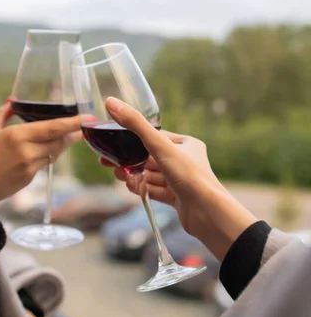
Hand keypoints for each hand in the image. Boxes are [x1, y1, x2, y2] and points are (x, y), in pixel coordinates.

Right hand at [0, 103, 81, 243]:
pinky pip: (45, 162)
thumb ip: (2, 114)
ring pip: (55, 152)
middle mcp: (27, 151)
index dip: (73, 123)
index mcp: (17, 136)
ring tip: (72, 133)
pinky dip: (49, 154)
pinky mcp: (30, 177)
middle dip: (75, 132)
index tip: (87, 117)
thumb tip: (11, 101)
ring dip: (64, 143)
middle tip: (87, 124)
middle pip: (60, 140)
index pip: (53, 128)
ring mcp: (30, 166)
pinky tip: (46, 149)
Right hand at [103, 97, 256, 260]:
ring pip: (151, 175)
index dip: (133, 140)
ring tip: (119, 176)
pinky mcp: (177, 198)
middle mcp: (185, 161)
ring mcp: (181, 181)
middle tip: (108, 163)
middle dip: (130, 161)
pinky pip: (155, 190)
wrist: (207, 214)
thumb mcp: (159, 146)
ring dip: (134, 176)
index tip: (114, 143)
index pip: (155, 137)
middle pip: (150, 158)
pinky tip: (132, 188)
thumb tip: (111, 102)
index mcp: (187, 144)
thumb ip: (135, 125)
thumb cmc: (190, 176)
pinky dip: (143, 189)